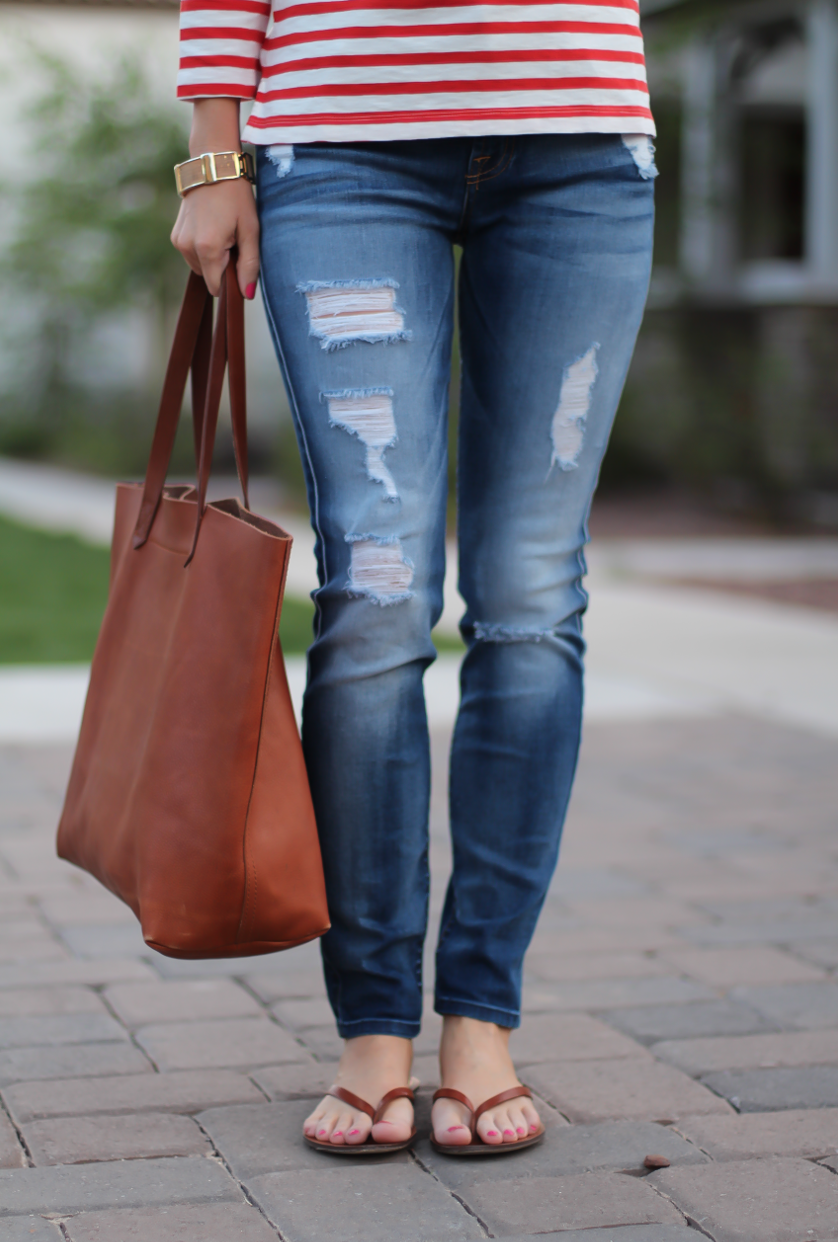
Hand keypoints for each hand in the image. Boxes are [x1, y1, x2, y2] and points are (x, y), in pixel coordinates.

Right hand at [169, 98, 259, 298]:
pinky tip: (211, 227)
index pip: (216, 286)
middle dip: (222, 265)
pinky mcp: (175, 235)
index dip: (231, 278)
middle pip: (208, 276)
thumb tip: (246, 295)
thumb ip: (249, 265)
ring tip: (222, 230)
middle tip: (232, 238)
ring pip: (199, 266)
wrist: (213, 166)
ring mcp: (178, 241)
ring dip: (212, 256)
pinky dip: (202, 248)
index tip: (239, 258)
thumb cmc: (236, 197)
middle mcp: (187, 247)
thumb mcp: (250, 231)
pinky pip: (191, 254)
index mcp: (207, 249)